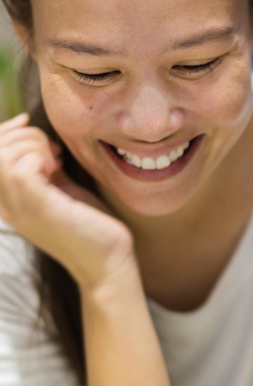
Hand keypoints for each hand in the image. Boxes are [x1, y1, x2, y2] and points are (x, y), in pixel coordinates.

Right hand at [0, 113, 135, 288]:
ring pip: (2, 155)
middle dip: (22, 135)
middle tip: (53, 150)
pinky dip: (40, 155)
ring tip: (57, 159)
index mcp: (8, 201)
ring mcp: (19, 208)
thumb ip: (45, 169)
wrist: (108, 262)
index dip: (4, 132)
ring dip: (32, 143)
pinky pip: (21, 168)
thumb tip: (36, 138)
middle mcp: (6, 206)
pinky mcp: (39, 207)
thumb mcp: (61, 190)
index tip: (30, 124)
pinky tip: (58, 167)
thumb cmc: (91, 225)